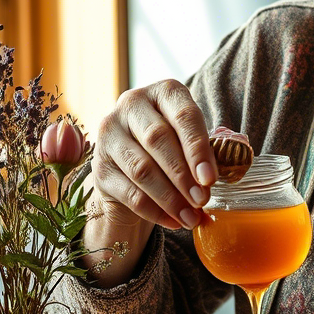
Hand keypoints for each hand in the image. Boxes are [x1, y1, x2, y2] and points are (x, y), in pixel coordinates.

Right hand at [92, 80, 217, 231]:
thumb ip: (204, 153)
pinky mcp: (99, 167)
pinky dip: (154, 211)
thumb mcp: (190, 140)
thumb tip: (214, 180)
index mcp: (163, 92)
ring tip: (191, 218)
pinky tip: (174, 221)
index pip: (183, 116)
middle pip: (158, 139)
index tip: (210, 179)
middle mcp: (131, 104)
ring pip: (141, 168)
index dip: (198, 149)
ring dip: (169, 198)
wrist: (134, 165)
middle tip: (202, 200)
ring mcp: (109, 134)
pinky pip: (128, 192)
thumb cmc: (174, 147)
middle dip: (183, 175)